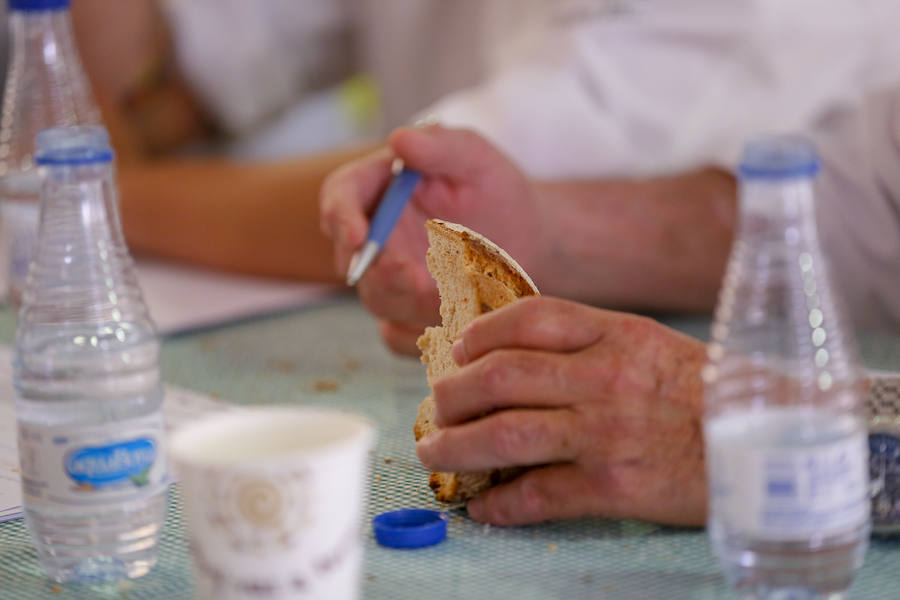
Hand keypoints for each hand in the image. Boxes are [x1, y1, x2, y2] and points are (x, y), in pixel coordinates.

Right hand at [319, 125, 542, 354]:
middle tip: (415, 276)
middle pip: (351, 259)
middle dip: (379, 271)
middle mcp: (376, 236)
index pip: (339, 197)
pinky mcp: (406, 313)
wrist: (527, 236)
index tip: (360, 236)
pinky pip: (398, 336)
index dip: (340, 217)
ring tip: (459, 296)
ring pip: (377, 300)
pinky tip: (456, 325)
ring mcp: (388, 278)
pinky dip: (422, 335)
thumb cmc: (495, 188)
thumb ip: (440, 146)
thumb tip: (399, 138)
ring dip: (409, 303)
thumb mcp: (476, 157)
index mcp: (379, 188)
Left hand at [416, 296, 707, 525]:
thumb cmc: (708, 392)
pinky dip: (502, 503)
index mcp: (615, 334)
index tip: (460, 351)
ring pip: (506, 434)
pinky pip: (539, 494)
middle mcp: (604, 378)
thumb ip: (590, 342)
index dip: (482, 334)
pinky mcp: (613, 486)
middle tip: (439, 406)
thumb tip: (519, 355)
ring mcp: (606, 434)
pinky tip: (486, 507)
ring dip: (458, 447)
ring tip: (435, 452)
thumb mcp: (651, 344)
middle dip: (454, 393)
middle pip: (502, 376)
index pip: (530, 318)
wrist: (770, 444)